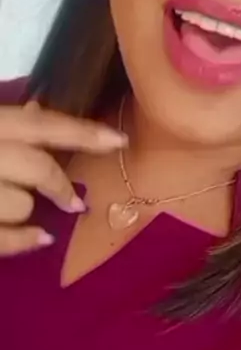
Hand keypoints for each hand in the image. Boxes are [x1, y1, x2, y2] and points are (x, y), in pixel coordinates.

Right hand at [0, 99, 126, 254]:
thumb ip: (5, 125)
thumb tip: (35, 108)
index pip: (42, 125)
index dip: (83, 133)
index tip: (120, 140)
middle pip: (39, 168)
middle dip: (59, 186)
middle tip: (74, 202)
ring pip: (23, 205)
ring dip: (27, 212)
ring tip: (13, 212)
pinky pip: (7, 239)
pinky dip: (25, 241)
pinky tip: (41, 238)